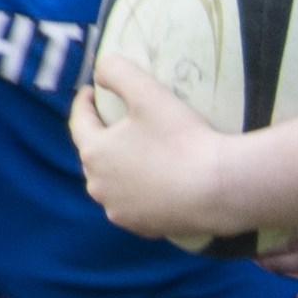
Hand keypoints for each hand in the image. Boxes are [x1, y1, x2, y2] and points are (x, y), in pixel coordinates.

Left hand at [71, 54, 241, 243]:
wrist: (218, 189)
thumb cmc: (182, 139)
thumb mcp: (148, 93)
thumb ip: (117, 71)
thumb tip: (100, 70)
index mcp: (94, 153)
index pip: (79, 122)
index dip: (84, 103)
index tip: (92, 91)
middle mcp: (99, 186)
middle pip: (94, 154)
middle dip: (102, 136)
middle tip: (118, 121)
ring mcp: (119, 211)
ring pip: (112, 182)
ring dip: (119, 166)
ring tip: (138, 152)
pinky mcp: (142, 228)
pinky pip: (133, 203)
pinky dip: (138, 191)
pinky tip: (155, 181)